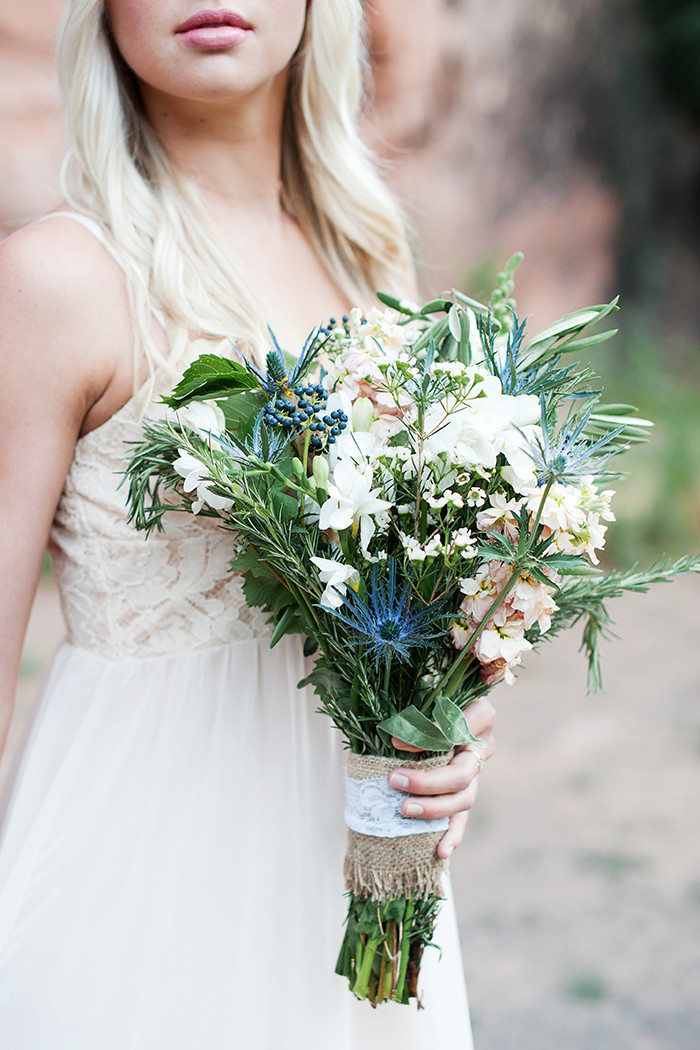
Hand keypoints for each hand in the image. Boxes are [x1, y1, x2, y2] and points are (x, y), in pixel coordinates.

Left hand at [388, 696, 495, 858]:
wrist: (441, 711)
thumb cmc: (429, 700)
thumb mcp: (425, 697)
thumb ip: (416, 711)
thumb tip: (392, 737)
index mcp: (480, 715)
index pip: (458, 727)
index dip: (428, 736)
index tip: (394, 740)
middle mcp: (482, 746)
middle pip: (462, 773)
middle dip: (427, 781)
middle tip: (394, 780)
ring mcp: (477, 774)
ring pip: (464, 799)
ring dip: (433, 808)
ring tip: (403, 810)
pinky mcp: (466, 794)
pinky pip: (462, 819)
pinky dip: (452, 836)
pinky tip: (440, 851)